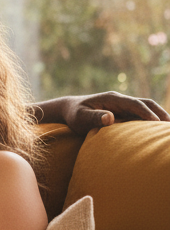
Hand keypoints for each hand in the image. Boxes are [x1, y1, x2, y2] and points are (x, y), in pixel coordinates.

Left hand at [41, 92, 169, 133]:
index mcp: (112, 98)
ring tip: (167, 129)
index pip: (135, 104)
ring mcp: (122, 105)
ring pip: (146, 107)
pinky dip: (151, 119)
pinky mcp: (123, 111)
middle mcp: (120, 99)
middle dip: (160, 113)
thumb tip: (110, 118)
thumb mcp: (80, 117)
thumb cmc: (74, 115)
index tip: (158, 123)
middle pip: (146, 103)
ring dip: (158, 115)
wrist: (69, 109)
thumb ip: (94, 117)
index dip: (147, 113)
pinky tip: (156, 131)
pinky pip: (140, 114)